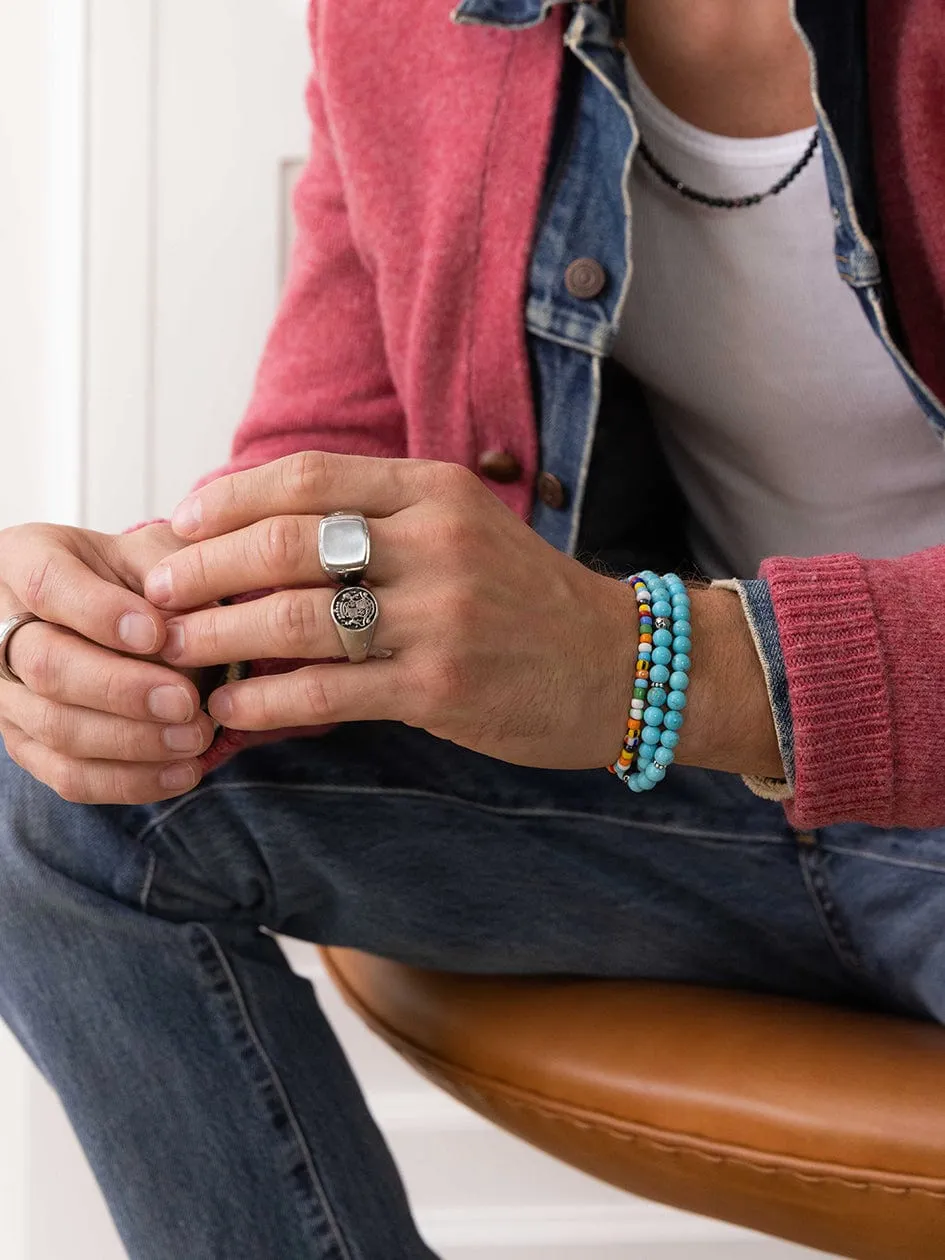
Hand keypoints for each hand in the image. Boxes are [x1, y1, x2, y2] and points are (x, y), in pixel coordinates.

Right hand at [0, 522, 214, 803]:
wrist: (106, 613)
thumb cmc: (130, 576)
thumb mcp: (149, 552)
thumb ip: (168, 571)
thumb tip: (190, 618)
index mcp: (25, 559)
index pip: (46, 585)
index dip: (100, 613)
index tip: (158, 633)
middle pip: (46, 665)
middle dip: (121, 690)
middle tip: (187, 701)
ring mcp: (6, 693)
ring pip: (55, 727)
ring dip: (133, 742)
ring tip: (196, 737)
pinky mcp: (26, 744)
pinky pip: (68, 776)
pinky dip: (130, 781)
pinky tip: (183, 772)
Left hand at [144, 451, 641, 768]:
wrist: (618, 663)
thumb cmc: (524, 599)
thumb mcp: (463, 530)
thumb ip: (379, 523)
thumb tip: (263, 533)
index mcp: (436, 492)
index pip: (310, 478)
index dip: (231, 501)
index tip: (179, 525)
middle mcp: (437, 542)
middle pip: (288, 543)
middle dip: (205, 571)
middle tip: (156, 596)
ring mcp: (441, 615)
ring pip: (297, 618)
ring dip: (219, 637)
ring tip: (174, 654)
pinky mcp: (442, 685)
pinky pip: (329, 692)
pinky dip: (267, 702)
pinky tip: (231, 711)